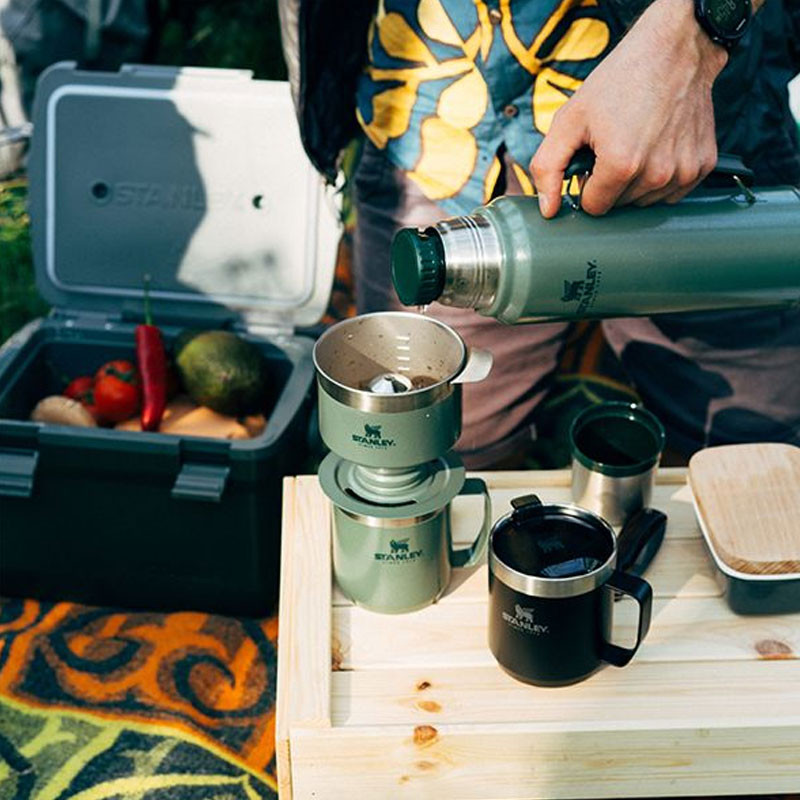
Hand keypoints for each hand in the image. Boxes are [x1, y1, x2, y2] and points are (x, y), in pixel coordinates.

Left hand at [530, 0, 728, 217]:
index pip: (593, 207)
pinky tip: (658, 148)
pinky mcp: (702, 166)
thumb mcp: (569, 119)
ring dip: (635, 182)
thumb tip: (548, 209)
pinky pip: (671, 194)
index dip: (587, 185)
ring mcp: (683, 172)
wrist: (674, 51)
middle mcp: (656, 174)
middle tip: (614, 144)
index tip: (593, 160)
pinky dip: (661, 178)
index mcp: (620, 164)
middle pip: (619, 205)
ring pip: (644, 202)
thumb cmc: (619, 82)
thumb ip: (548, 168)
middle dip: (610, 183)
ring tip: (637, 143)